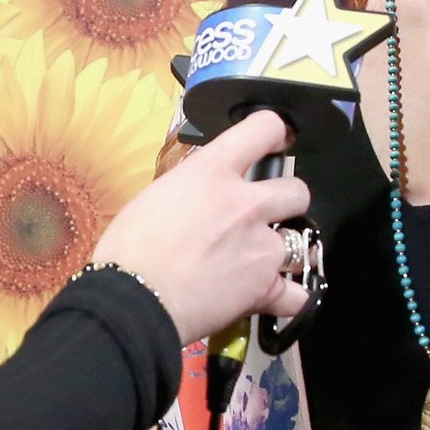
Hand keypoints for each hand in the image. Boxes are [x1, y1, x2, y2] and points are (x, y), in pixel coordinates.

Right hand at [90, 108, 313, 340]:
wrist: (132, 300)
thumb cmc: (127, 249)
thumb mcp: (155, 197)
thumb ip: (190, 191)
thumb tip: (200, 200)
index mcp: (212, 171)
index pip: (264, 129)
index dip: (274, 132)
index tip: (276, 140)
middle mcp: (246, 203)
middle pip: (297, 190)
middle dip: (286, 201)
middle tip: (264, 215)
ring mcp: (262, 247)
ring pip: (302, 241)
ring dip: (287, 249)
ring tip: (264, 261)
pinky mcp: (266, 288)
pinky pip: (299, 293)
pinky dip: (290, 296)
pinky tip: (276, 296)